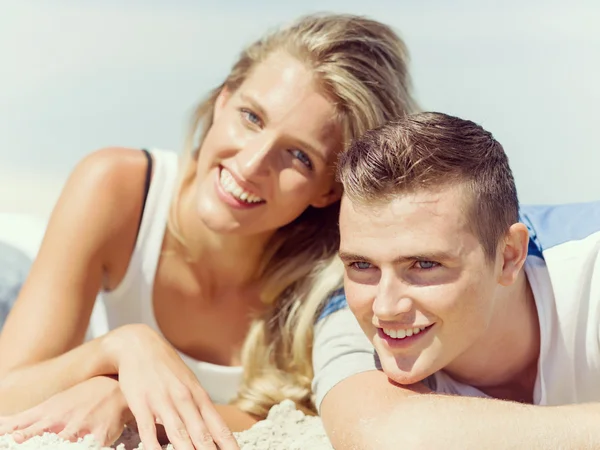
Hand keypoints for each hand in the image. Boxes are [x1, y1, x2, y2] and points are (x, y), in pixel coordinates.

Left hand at [0, 376, 130, 445]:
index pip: (20, 428)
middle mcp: (61, 421)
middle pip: (39, 436)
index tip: (3, 438)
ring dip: (57, 444)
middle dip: (26, 439)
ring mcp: (80, 428)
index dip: (10, 434)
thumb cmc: (79, 399)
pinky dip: (83, 447)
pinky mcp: (100, 437)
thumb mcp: (50, 405)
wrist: (115, 389)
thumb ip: (25, 419)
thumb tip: (0, 426)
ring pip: (64, 442)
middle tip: (17, 440)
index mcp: (46, 414)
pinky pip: (90, 447)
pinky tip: (80, 447)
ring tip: (58, 441)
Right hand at [107, 324, 238, 449]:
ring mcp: (163, 401)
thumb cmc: (167, 368)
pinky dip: (154, 447)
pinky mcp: (141, 404)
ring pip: (178, 433)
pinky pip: (148, 431)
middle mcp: (184, 399)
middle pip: (201, 433)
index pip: (217, 425)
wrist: (139, 345)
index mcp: (198, 395)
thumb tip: (216, 430)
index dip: (228, 443)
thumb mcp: (189, 383)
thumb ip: (200, 407)